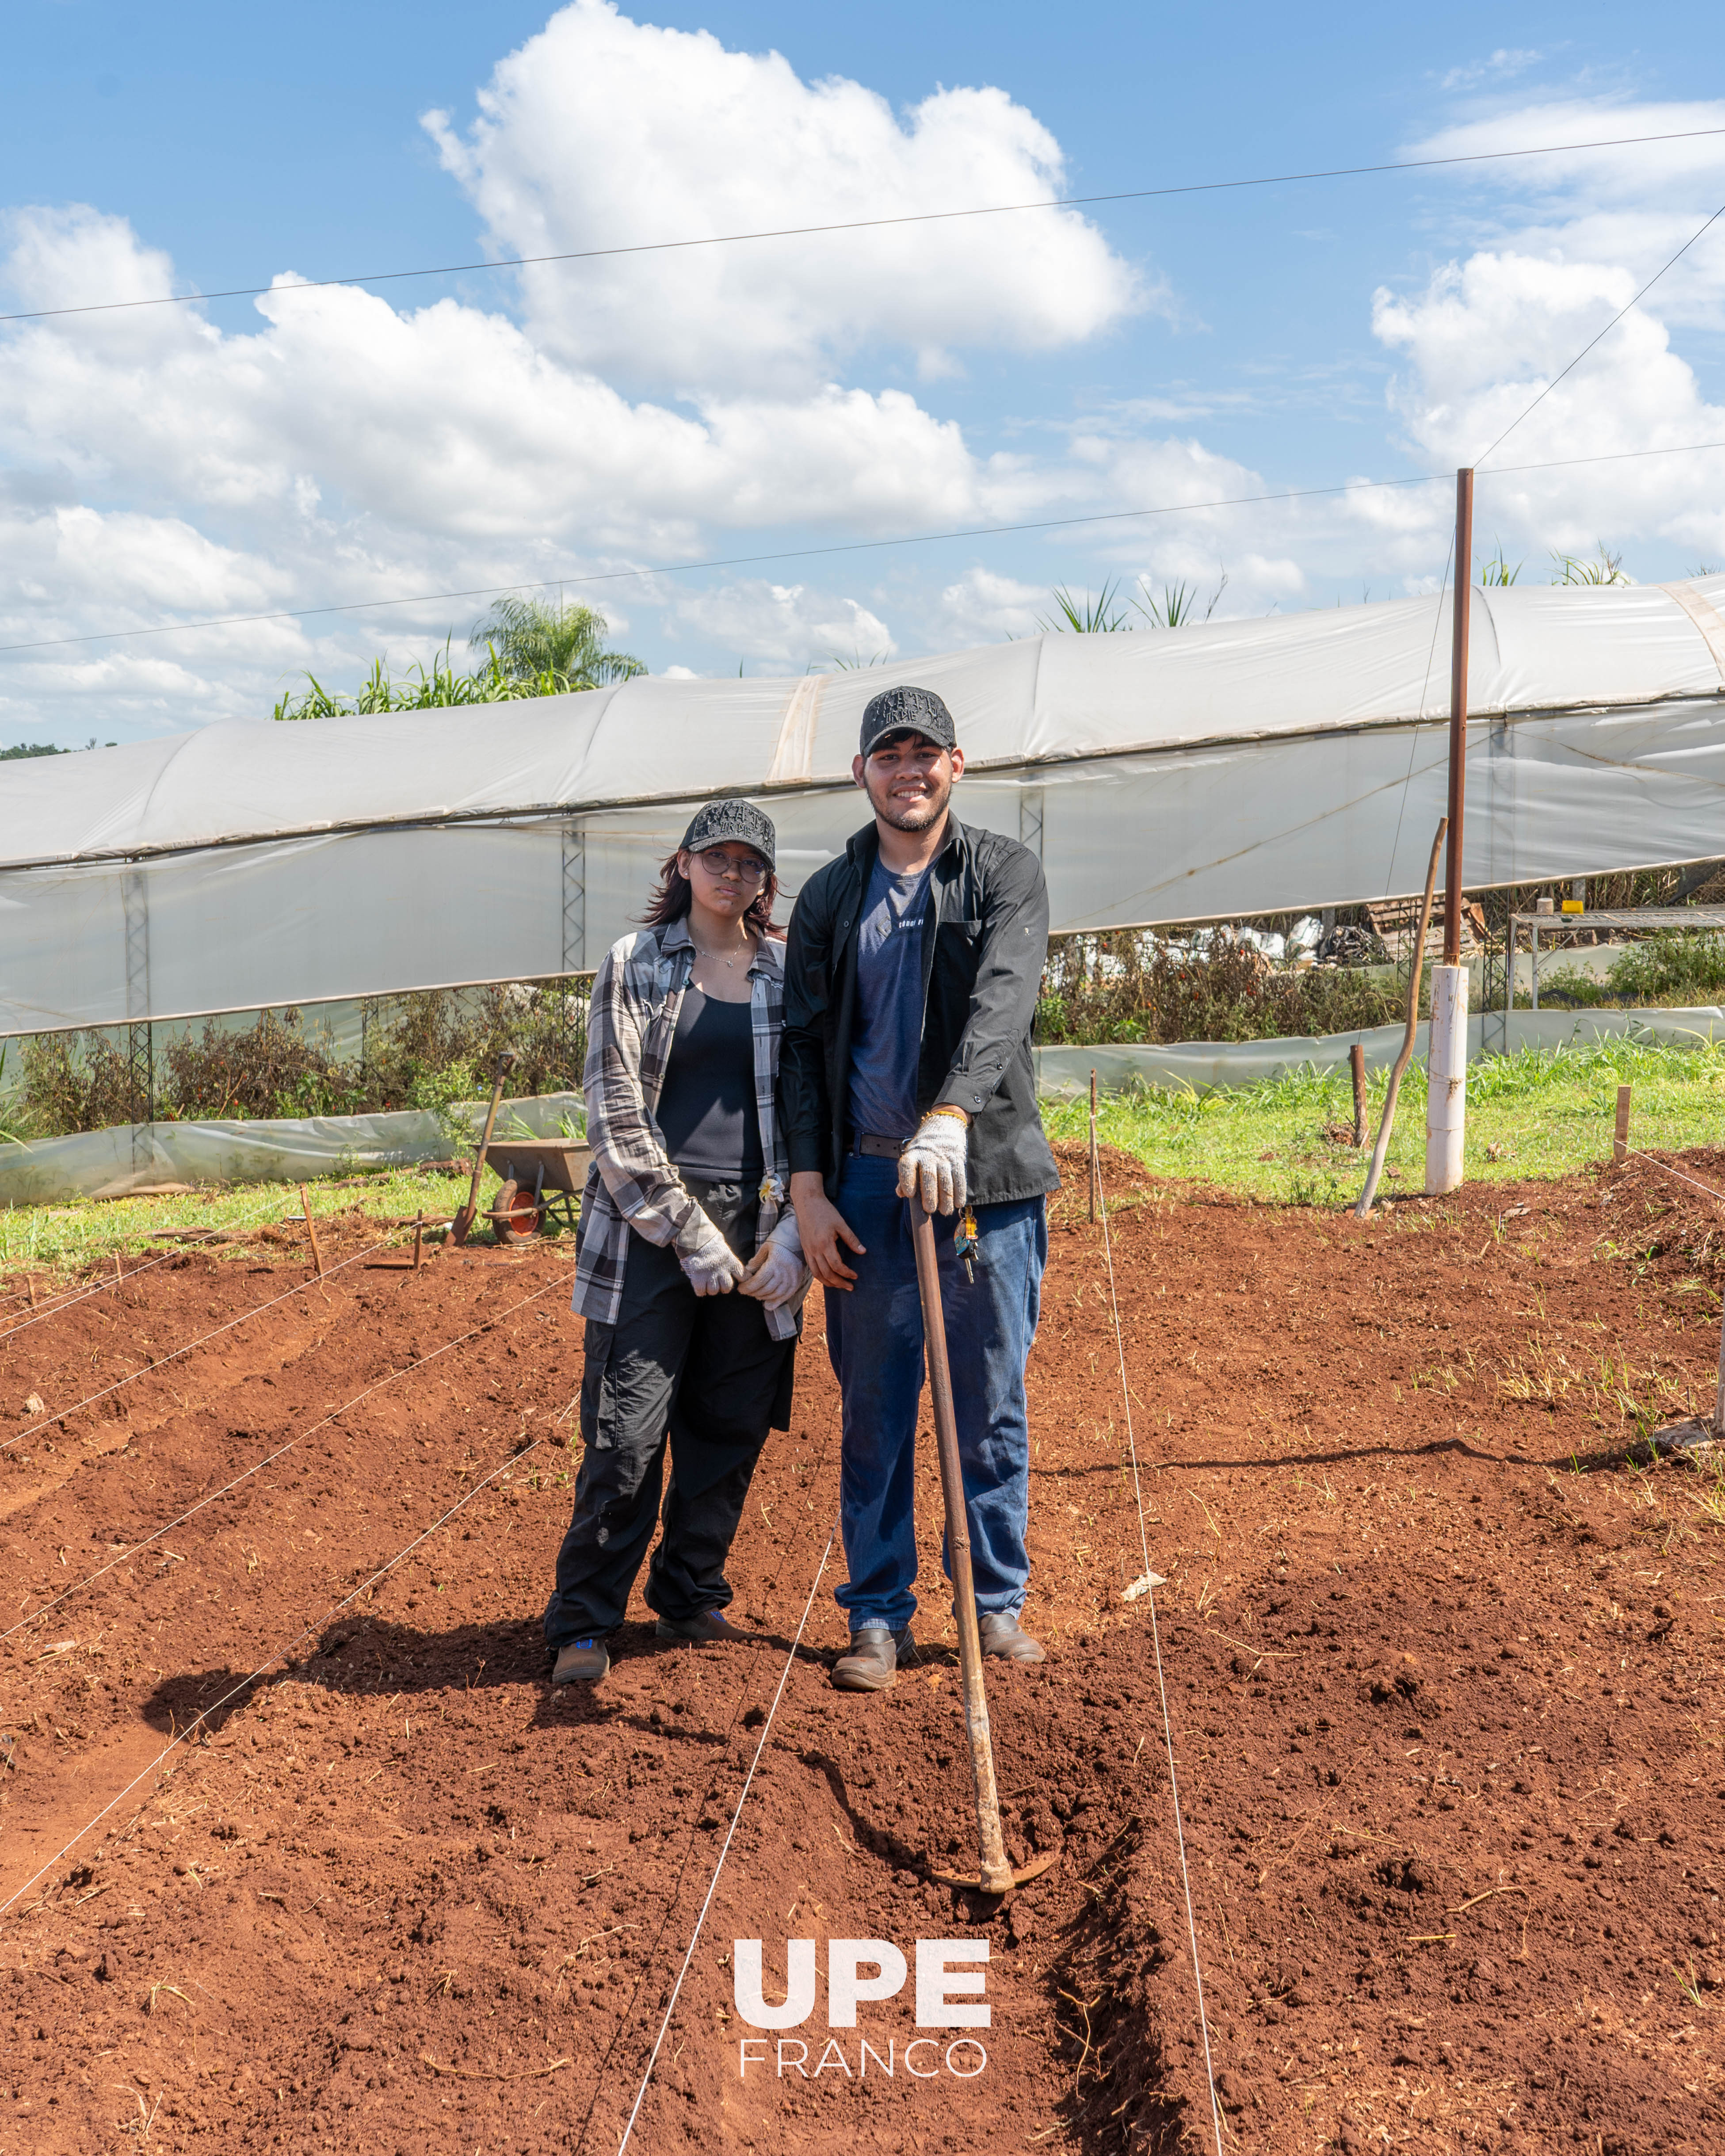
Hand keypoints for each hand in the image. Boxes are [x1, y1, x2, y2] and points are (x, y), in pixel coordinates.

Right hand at [679, 1210, 745, 1296]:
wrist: (695, 1236)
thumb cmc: (709, 1239)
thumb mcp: (724, 1247)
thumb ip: (729, 1258)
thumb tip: (732, 1266)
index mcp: (731, 1261)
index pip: (744, 1276)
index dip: (743, 1281)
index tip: (740, 1282)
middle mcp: (722, 1269)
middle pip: (727, 1288)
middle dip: (723, 1288)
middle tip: (718, 1284)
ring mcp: (710, 1274)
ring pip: (714, 1291)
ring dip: (710, 1289)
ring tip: (707, 1284)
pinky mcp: (698, 1277)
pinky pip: (701, 1291)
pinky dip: (700, 1291)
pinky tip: (699, 1286)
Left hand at [739, 1211, 810, 1310]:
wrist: (797, 1240)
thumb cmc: (778, 1242)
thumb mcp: (765, 1248)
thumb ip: (756, 1262)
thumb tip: (747, 1273)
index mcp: (775, 1263)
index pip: (759, 1281)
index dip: (748, 1287)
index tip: (740, 1288)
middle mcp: (784, 1273)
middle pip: (766, 1289)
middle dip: (753, 1293)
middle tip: (746, 1292)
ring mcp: (792, 1279)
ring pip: (775, 1294)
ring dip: (763, 1297)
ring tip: (755, 1295)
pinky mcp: (796, 1282)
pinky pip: (786, 1296)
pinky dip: (776, 1302)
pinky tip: (768, 1304)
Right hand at [790, 1170, 864, 1291]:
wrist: (807, 1202)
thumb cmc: (825, 1211)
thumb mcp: (841, 1224)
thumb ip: (852, 1239)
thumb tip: (863, 1252)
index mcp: (825, 1244)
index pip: (837, 1266)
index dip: (847, 1273)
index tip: (855, 1276)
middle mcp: (814, 1250)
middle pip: (826, 1274)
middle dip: (839, 1283)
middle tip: (850, 1287)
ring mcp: (808, 1250)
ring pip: (817, 1274)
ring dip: (828, 1283)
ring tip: (839, 1286)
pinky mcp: (805, 1249)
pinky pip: (811, 1268)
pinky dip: (820, 1276)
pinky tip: (827, 1277)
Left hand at [897, 1110, 968, 1216]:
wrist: (943, 1127)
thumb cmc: (923, 1150)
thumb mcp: (911, 1157)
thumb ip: (905, 1176)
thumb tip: (901, 1193)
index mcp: (912, 1154)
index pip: (907, 1166)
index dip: (907, 1180)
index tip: (909, 1194)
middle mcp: (927, 1155)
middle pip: (928, 1175)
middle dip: (929, 1194)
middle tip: (930, 1209)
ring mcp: (943, 1157)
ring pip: (945, 1179)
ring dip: (946, 1197)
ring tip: (945, 1211)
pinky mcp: (957, 1159)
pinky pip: (959, 1177)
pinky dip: (960, 1191)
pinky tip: (958, 1203)